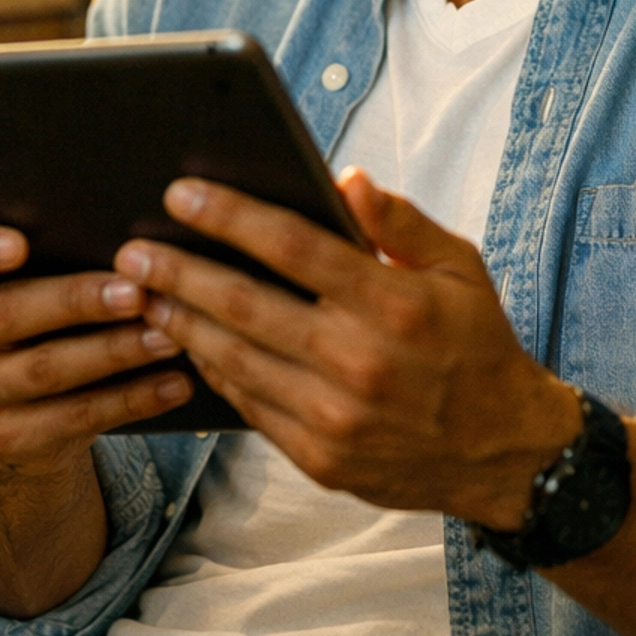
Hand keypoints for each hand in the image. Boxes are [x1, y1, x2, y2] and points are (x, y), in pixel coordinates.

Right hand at [0, 220, 193, 477]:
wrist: (19, 403)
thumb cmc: (39, 300)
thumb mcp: (28, 272)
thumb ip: (52, 241)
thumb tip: (127, 211)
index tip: (20, 244)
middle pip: (5, 313)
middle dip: (77, 301)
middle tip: (137, 290)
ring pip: (45, 369)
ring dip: (115, 351)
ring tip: (170, 334)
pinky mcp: (0, 438)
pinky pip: (73, 418)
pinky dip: (132, 399)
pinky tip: (176, 382)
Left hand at [116, 169, 582, 527]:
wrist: (503, 453)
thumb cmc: (478, 345)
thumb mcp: (460, 267)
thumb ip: (400, 222)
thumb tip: (345, 179)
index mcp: (393, 304)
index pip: (294, 247)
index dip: (232, 217)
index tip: (182, 194)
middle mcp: (358, 361)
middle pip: (245, 305)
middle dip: (180, 272)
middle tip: (133, 249)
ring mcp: (334, 416)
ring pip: (234, 359)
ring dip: (181, 323)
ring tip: (144, 293)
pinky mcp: (319, 456)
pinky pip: (248, 404)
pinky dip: (212, 370)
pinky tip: (189, 343)